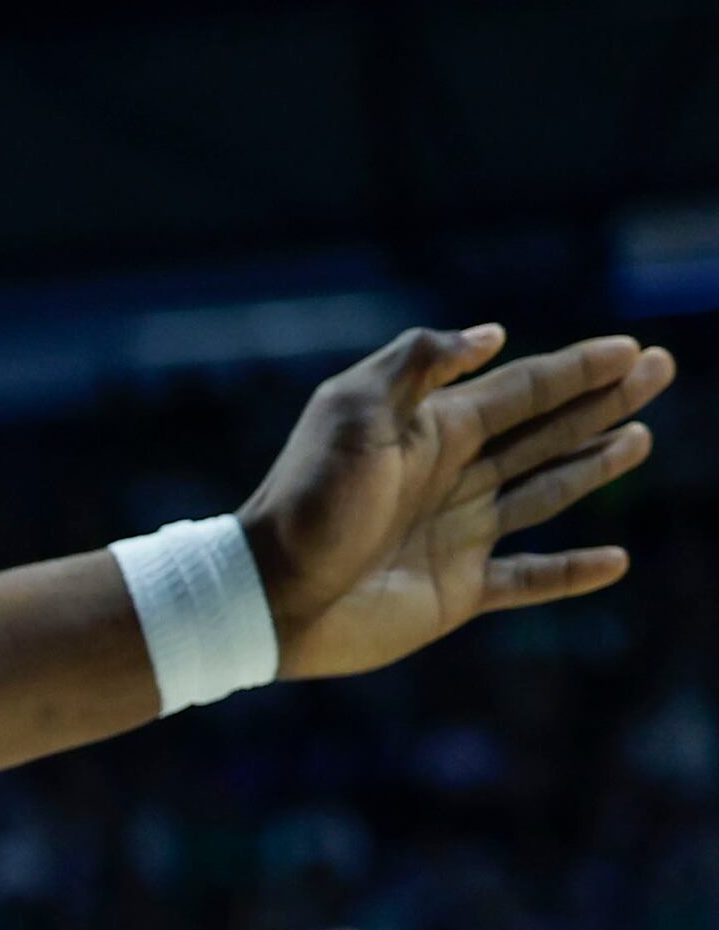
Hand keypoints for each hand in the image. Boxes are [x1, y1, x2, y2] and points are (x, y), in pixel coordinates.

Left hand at [242, 325, 669, 678]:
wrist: (268, 594)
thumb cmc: (307, 500)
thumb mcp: (352, 412)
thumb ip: (417, 365)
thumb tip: (491, 335)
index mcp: (431, 431)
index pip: (522, 389)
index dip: (577, 368)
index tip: (630, 348)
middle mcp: (452, 477)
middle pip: (545, 431)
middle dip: (602, 401)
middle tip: (660, 370)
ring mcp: (458, 534)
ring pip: (545, 491)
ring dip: (593, 464)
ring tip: (641, 437)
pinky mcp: (457, 591)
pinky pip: (529, 579)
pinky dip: (571, 573)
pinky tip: (615, 561)